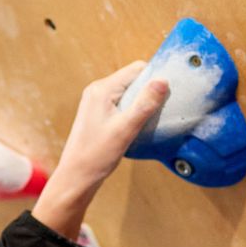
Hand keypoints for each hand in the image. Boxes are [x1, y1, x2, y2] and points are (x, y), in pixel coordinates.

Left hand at [32, 62, 167, 237]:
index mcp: (102, 89)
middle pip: (133, 79)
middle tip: (162, 109)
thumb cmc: (97, 154)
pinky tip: (140, 125)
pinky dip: (134, 111)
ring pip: (129, 92)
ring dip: (142, 102)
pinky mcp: (99, 113)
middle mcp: (98, 91)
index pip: (136, 69)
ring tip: (152, 119)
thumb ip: (145, 104)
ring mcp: (97, 102)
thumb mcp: (126, 129)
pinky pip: (122, 103)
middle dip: (149, 91)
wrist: (76, 176)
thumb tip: (163, 80)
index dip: (155, 78)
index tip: (168, 93)